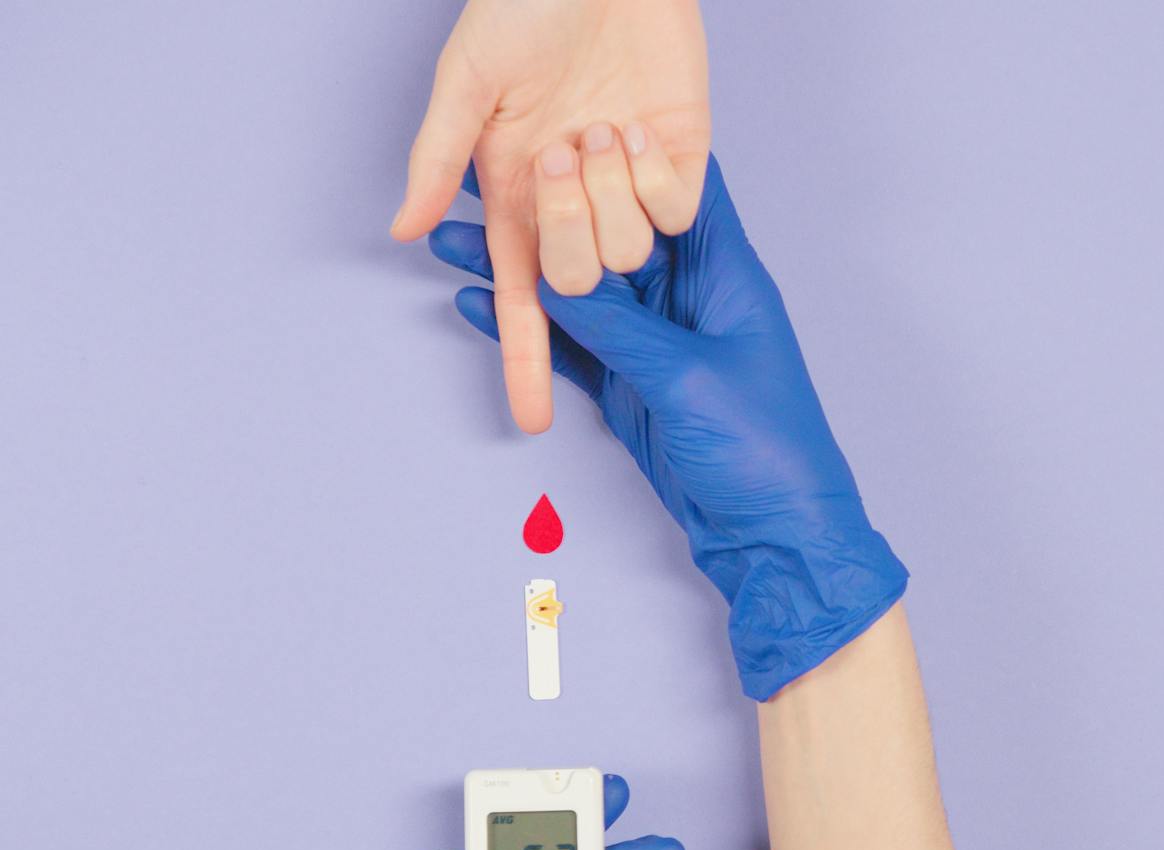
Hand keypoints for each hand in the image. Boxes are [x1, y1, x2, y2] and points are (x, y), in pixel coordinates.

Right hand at [391, 0, 710, 433]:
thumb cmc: (525, 6)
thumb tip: (403, 229)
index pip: (526, 296)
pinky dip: (658, 180)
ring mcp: (632, 183)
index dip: (527, 358)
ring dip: (611, 193)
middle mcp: (577, 199)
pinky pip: (678, 213)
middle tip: (560, 155)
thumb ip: (438, 158)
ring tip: (599, 124)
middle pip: (582, 280)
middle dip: (570, 231)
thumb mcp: (467, 81)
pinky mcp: (686, 161)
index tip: (526, 419)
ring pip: (631, 251)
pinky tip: (641, 129)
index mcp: (520, 190)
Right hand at [427, 157, 907, 699]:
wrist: (779, 536)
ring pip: (579, 289)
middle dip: (547, 207)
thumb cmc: (766, 451)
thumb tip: (552, 279)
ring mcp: (657, 340)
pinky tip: (477, 302)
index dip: (622, 159)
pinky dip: (529, 326)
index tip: (562, 123)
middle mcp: (688, 296)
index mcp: (723, 274)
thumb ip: (618, 326)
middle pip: (609, 234)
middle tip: (477, 178)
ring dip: (520, 268)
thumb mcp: (685, 378)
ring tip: (451, 240)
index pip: (672, 192)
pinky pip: (573, 342)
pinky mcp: (634, 384)